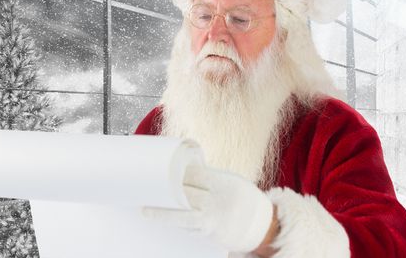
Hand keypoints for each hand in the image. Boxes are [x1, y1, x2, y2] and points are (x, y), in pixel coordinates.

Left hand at [141, 165, 273, 252]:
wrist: (261, 225)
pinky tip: (161, 221)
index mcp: (224, 183)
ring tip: (144, 210)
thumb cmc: (243, 199)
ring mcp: (213, 219)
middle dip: (165, 191)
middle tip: (146, 187)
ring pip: (182, 216)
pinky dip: (174, 224)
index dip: (177, 173)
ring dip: (162, 213)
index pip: (195, 175)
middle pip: (185, 195)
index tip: (161, 170)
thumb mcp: (232, 181)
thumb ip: (210, 178)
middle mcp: (218, 202)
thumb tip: (183, 172)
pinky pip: (188, 228)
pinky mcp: (209, 234)